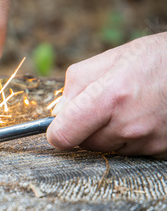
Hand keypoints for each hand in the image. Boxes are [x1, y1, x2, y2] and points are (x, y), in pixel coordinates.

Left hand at [47, 32, 166, 157]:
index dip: (55, 133)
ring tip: (127, 108)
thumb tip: (59, 113)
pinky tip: (142, 117)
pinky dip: (128, 139)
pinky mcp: (161, 151)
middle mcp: (128, 125)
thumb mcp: (109, 59)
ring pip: (106, 149)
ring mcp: (147, 141)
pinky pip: (129, 152)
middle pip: (84, 143)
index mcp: (110, 97)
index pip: (64, 135)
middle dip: (84, 128)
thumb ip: (75, 86)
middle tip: (101, 106)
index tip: (57, 128)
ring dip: (107, 134)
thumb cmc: (154, 58)